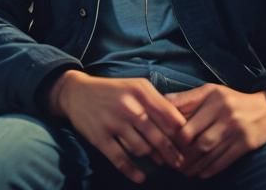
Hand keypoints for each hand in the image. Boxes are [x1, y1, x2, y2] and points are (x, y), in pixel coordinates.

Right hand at [47, 71, 186, 182]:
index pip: (168, 115)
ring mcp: (113, 122)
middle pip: (157, 135)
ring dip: (153, 159)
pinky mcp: (100, 137)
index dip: (180, 132)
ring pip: (141, 148)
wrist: (77, 93)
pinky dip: (132, 171)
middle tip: (180, 163)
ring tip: (161, 164)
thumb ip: (156, 100)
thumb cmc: (112, 90)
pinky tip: (141, 178)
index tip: (188, 144)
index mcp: (140, 91)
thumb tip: (179, 122)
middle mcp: (128, 106)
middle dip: (171, 152)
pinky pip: (120, 159)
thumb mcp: (135, 86)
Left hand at [165, 84, 265, 179]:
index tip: (165, 144)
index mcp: (213, 96)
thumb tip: (162, 101)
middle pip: (197, 139)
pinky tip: (201, 173)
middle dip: (183, 154)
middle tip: (173, 162)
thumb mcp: (211, 91)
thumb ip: (188, 98)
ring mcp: (236, 129)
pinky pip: (223, 161)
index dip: (175, 136)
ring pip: (208, 153)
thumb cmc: (232, 100)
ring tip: (184, 171)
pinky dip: (209, 170)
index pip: (187, 120)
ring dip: (194, 166)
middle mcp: (224, 112)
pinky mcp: (245, 144)